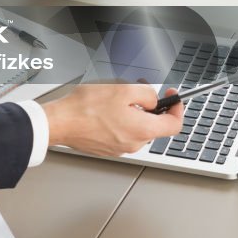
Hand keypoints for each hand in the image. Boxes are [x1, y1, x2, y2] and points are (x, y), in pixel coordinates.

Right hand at [42, 84, 182, 156]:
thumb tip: (153, 99)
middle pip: (154, 125)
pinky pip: (121, 133)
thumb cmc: (85, 108)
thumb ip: (146, 94)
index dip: (177, 109)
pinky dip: (120, 120)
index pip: (174, 125)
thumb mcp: (122, 89)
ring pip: (136, 128)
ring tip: (116, 98)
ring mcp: (119, 148)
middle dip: (150, 107)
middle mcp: (133, 144)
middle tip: (138, 91)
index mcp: (142, 130)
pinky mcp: (107, 148)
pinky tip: (105, 110)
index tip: (173, 98)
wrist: (60, 122)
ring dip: (133, 113)